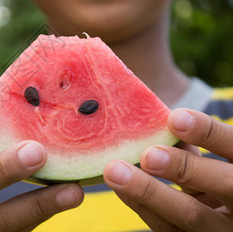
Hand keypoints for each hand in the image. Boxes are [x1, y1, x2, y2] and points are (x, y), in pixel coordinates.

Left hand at [103, 108, 232, 230]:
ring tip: (115, 172)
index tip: (175, 118)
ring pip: (190, 216)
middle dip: (183, 167)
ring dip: (148, 192)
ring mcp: (222, 229)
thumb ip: (197, 142)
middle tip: (148, 154)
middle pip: (224, 185)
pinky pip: (168, 228)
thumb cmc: (219, 176)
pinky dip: (142, 205)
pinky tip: (120, 188)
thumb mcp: (218, 159)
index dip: (208, 133)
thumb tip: (160, 120)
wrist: (227, 217)